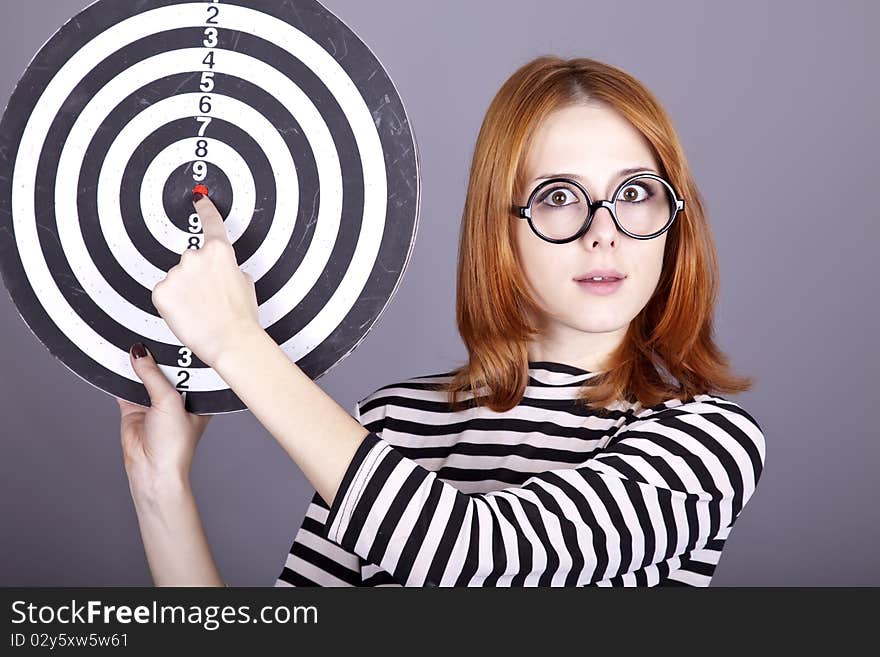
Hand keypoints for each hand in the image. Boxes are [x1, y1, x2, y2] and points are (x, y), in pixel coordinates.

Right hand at [118, 343, 211, 490]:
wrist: (151, 469)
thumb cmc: (174, 444)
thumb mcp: (169, 401)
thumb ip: (153, 376)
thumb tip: (140, 352)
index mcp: (198, 396)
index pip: (191, 367)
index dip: (183, 351)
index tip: (174, 331)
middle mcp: (178, 398)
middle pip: (166, 369)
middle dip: (158, 355)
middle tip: (149, 330)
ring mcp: (155, 402)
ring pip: (145, 376)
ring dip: (138, 364)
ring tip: (131, 339)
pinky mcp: (134, 408)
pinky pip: (125, 386)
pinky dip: (120, 375)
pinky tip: (116, 359)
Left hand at [151, 193, 260, 367]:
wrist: (231, 341)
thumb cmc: (241, 318)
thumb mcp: (246, 284)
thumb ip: (230, 268)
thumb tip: (224, 270)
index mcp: (220, 252)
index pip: (211, 222)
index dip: (205, 209)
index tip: (199, 199)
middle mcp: (196, 257)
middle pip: (191, 260)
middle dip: (197, 276)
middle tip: (209, 297)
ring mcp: (176, 273)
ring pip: (176, 278)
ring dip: (184, 291)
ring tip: (200, 309)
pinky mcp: (161, 291)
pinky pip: (164, 293)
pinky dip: (172, 303)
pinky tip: (187, 313)